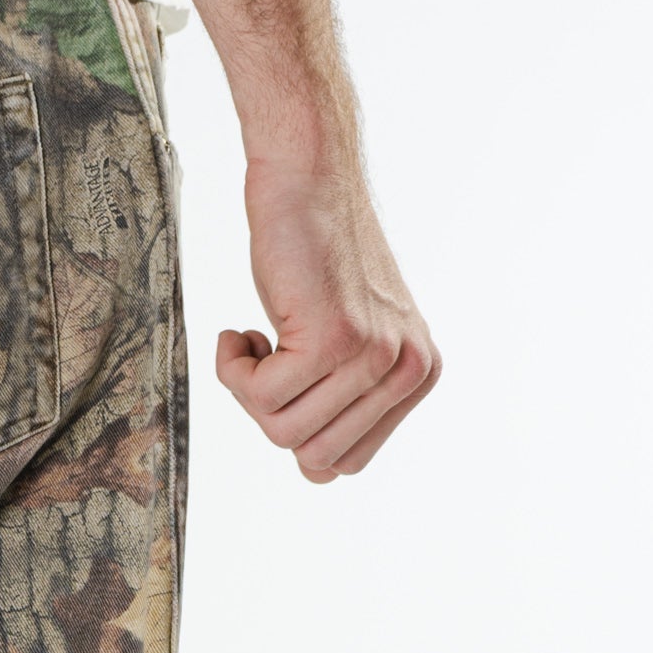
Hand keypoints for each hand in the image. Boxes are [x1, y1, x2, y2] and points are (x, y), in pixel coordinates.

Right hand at [217, 158, 438, 482]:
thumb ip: (348, 404)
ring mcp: (374, 355)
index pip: (346, 463)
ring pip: (283, 433)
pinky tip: (241, 330)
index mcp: (419, 376)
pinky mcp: (332, 339)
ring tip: (257, 340)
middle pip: (315, 459)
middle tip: (269, 357)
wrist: (306, 179)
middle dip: (273, 417)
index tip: (293, 373)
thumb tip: (319, 474)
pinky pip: (260, 398)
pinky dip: (233, 370)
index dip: (301, 429)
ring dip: (249, 392)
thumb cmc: (311, 260)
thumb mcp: (347, 343)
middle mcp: (408, 370)